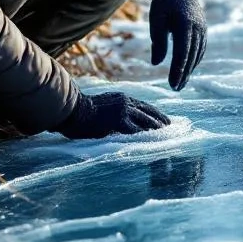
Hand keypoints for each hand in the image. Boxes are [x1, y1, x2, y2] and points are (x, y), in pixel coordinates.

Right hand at [52, 91, 168, 138]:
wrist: (71, 110)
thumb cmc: (80, 112)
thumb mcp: (101, 107)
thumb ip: (113, 111)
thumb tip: (118, 123)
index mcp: (122, 98)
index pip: (144, 106)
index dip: (155, 114)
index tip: (164, 120)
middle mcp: (126, 102)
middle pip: (149, 113)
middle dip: (161, 122)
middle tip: (171, 129)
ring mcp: (124, 110)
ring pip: (146, 122)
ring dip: (157, 131)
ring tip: (167, 138)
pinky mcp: (120, 121)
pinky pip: (137, 131)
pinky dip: (146, 137)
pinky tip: (153, 143)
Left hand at [144, 0, 206, 90]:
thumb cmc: (164, 4)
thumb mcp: (156, 19)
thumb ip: (158, 40)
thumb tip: (156, 63)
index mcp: (185, 24)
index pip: (182, 52)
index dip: (178, 69)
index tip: (172, 84)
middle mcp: (198, 28)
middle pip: (191, 56)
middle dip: (184, 74)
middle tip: (176, 89)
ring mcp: (203, 30)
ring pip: (197, 54)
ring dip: (189, 70)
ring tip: (180, 83)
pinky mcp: (203, 31)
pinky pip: (200, 50)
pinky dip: (194, 61)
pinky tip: (186, 70)